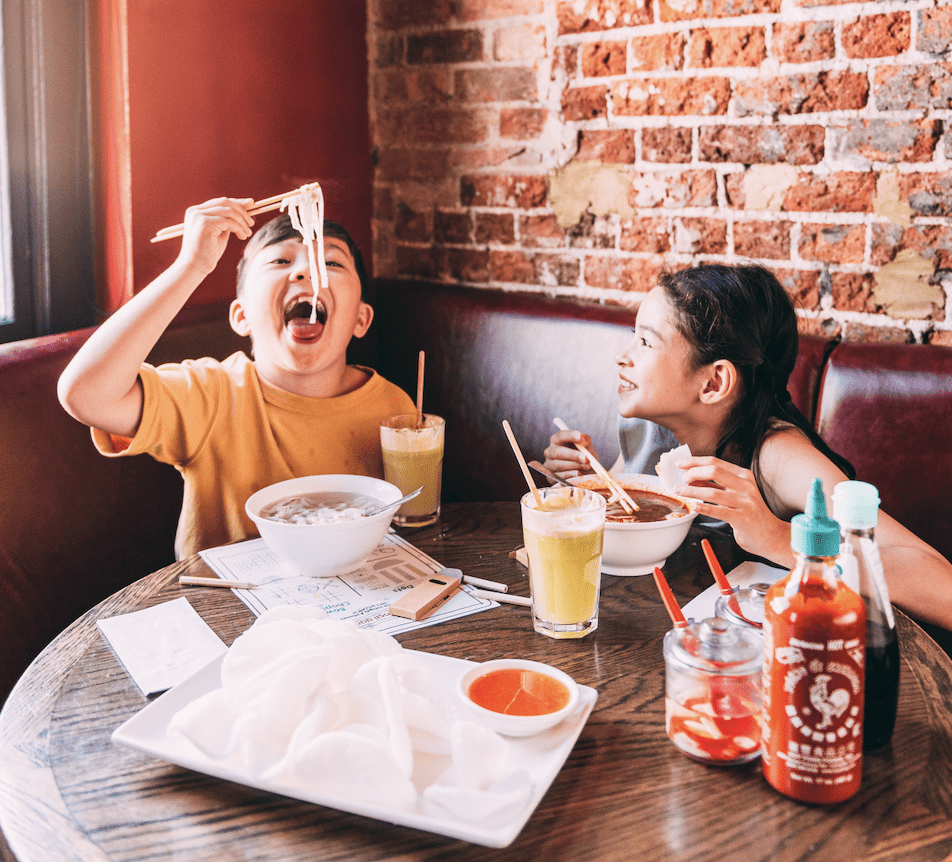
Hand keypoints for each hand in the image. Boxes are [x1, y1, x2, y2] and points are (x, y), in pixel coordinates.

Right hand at [176, 197, 255, 275]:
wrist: (195, 267)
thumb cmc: (208, 252)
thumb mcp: (220, 232)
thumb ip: (229, 220)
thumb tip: (246, 205)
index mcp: (196, 211)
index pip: (220, 202)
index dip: (237, 202)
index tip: (251, 204)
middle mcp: (196, 211)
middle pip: (225, 202)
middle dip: (241, 211)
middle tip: (252, 223)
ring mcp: (199, 216)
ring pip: (229, 211)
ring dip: (242, 222)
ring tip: (247, 233)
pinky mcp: (205, 224)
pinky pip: (228, 221)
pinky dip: (238, 228)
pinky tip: (242, 236)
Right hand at [542, 429, 597, 480]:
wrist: (585, 475)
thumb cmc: (584, 458)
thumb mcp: (588, 449)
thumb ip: (586, 442)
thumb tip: (585, 438)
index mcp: (557, 440)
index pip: (561, 436)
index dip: (570, 436)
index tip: (580, 436)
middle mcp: (550, 451)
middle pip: (557, 452)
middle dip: (573, 455)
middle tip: (585, 458)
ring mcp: (548, 465)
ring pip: (558, 465)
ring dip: (574, 465)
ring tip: (586, 466)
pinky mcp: (550, 477)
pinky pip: (558, 476)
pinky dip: (570, 474)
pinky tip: (579, 474)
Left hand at [674, 456, 789, 561]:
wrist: (770, 535)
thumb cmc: (750, 513)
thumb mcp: (736, 493)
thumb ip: (717, 484)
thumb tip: (692, 476)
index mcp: (743, 476)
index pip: (715, 462)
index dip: (695, 462)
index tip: (680, 464)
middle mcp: (745, 486)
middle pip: (714, 471)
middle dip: (692, 474)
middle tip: (680, 481)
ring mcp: (745, 502)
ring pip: (712, 493)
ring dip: (691, 491)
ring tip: (679, 492)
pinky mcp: (743, 518)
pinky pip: (719, 511)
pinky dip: (703, 508)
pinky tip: (693, 507)